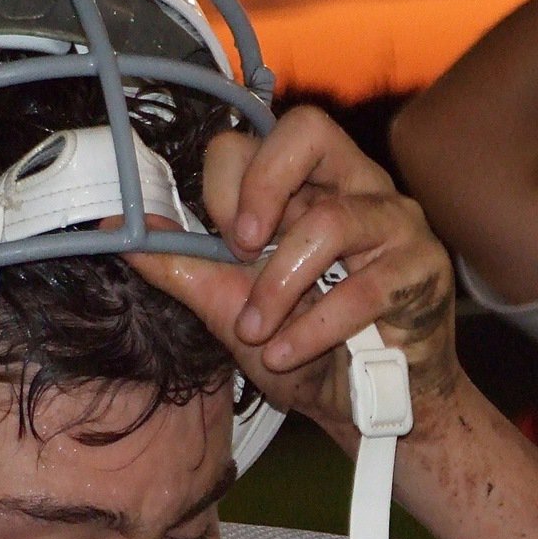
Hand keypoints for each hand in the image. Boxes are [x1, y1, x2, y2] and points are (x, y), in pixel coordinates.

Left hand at [128, 107, 458, 433]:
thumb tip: (116, 231)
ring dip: (278, 287)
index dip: (232, 179)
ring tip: (257, 334)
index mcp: (308, 187)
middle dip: (261, 188)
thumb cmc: (299, 349)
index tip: (222, 240)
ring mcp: (395, 224)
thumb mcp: (226, 307)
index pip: (264, 135)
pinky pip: (364, 287)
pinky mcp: (422, 271)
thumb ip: (180, 266)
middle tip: (240, 249)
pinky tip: (287, 355)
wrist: (357, 408)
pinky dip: (312, 328)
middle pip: (308, 130)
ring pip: (332, 221)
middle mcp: (355, 188)